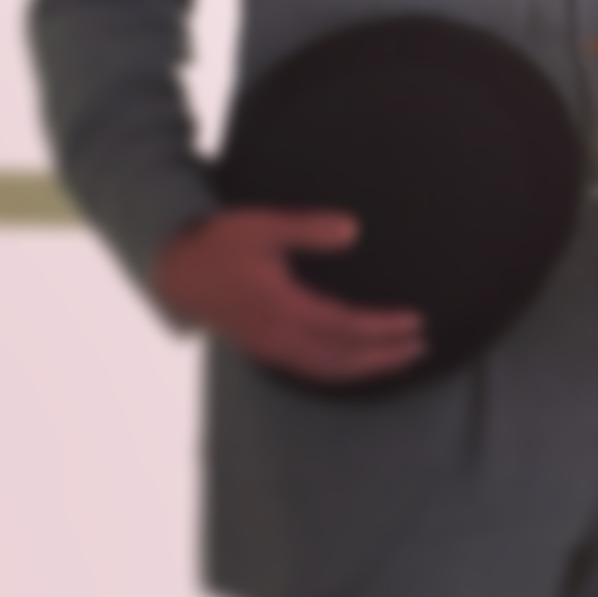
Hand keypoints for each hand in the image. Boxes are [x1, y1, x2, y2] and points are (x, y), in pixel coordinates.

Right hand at [154, 209, 426, 383]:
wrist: (176, 271)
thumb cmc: (221, 242)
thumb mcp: (264, 225)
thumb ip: (308, 228)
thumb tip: (354, 229)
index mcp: (281, 307)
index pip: (346, 327)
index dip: (384, 328)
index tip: (416, 320)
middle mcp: (277, 336)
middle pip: (343, 358)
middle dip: (385, 355)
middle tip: (421, 346)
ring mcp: (269, 348)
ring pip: (327, 370)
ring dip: (367, 367)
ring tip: (402, 358)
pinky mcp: (264, 350)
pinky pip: (311, 370)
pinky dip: (342, 370)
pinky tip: (360, 363)